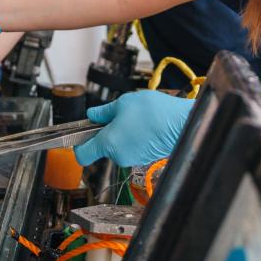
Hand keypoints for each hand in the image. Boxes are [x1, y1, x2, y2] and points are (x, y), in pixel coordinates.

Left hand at [73, 90, 192, 166]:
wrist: (182, 123)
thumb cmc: (154, 112)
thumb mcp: (124, 102)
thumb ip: (104, 111)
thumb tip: (93, 114)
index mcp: (108, 143)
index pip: (82, 155)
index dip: (79, 144)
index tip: (82, 134)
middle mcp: (118, 156)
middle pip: (102, 147)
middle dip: (107, 132)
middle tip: (118, 115)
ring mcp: (132, 159)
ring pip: (118, 146)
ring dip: (122, 133)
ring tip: (136, 118)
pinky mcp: (145, 158)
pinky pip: (132, 147)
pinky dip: (134, 138)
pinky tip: (145, 125)